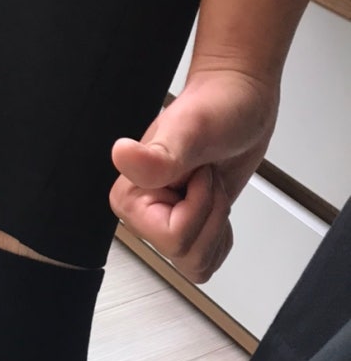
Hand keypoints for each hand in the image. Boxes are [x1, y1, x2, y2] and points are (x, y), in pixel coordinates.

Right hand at [110, 69, 278, 283]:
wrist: (238, 97)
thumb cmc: (217, 106)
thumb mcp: (191, 130)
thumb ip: (157, 155)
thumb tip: (122, 155)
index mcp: (131, 199)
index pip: (173, 239)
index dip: (199, 207)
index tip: (198, 173)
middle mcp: (143, 216)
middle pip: (186, 255)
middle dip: (212, 214)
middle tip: (207, 177)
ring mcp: (165, 224)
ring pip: (198, 263)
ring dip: (217, 224)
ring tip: (210, 187)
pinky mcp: (187, 229)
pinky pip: (206, 260)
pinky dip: (222, 235)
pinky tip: (215, 203)